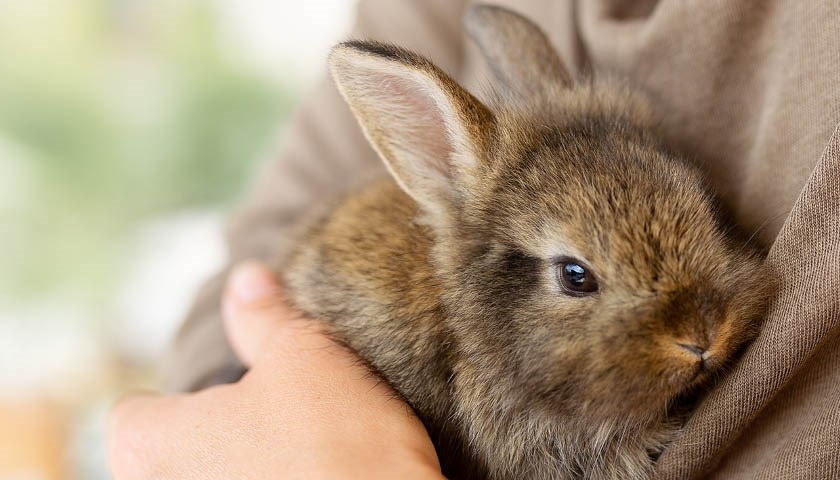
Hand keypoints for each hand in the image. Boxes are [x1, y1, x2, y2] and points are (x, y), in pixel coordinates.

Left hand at [108, 261, 442, 478]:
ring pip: (215, 478)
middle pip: (173, 454)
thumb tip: (247, 279)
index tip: (224, 392)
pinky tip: (317, 477)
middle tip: (270, 417)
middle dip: (215, 434)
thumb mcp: (306, 357)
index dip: (176, 399)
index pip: (134, 416)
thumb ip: (265, 316)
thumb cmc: (337, 446)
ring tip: (301, 451)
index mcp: (154, 446)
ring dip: (245, 466)